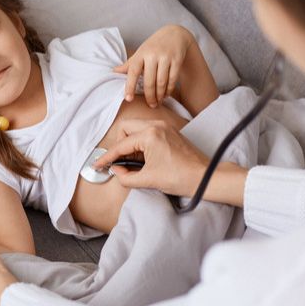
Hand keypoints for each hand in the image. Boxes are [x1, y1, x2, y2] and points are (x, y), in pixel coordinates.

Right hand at [92, 119, 209, 196]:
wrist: (206, 177)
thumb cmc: (181, 178)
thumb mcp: (149, 180)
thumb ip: (126, 176)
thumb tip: (116, 170)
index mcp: (150, 136)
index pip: (121, 146)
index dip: (106, 158)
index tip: (97, 165)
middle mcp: (156, 125)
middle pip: (125, 128)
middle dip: (119, 144)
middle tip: (119, 161)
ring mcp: (164, 126)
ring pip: (136, 127)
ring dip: (129, 142)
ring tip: (132, 160)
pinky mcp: (170, 130)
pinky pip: (147, 130)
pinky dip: (140, 141)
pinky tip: (143, 156)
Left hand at [114, 25, 191, 107]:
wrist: (174, 34)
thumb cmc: (153, 47)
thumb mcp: (140, 53)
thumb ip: (129, 64)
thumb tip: (113, 72)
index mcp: (140, 54)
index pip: (133, 72)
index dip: (130, 86)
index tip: (128, 99)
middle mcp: (152, 55)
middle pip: (150, 80)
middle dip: (150, 96)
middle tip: (150, 105)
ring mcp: (165, 57)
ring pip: (162, 81)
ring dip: (160, 94)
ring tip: (158, 102)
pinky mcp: (177, 59)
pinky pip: (172, 79)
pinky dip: (169, 89)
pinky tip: (166, 94)